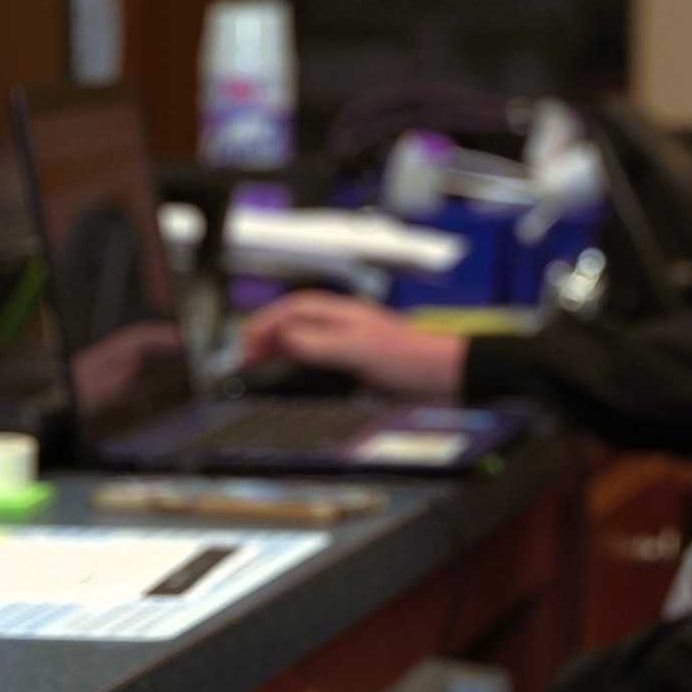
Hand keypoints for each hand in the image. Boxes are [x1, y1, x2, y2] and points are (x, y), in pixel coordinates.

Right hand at [237, 292, 468, 397]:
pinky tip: (294, 383)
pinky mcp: (358, 368)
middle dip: (268, 337)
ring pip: (305, 344)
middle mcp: (343, 326)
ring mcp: (350, 347)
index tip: (246, 341)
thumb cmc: (411, 357)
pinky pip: (320, 364)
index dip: (267, 322)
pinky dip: (301, 370)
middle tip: (245, 358)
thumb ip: (318, 342)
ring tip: (261, 369)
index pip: (294, 309)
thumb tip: (283, 338)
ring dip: (282, 353)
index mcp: (342, 313)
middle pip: (295, 325)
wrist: (446, 378)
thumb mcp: (358, 349)